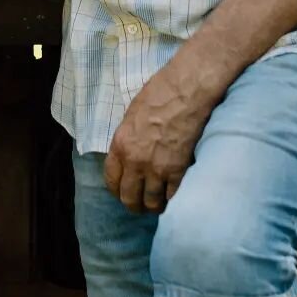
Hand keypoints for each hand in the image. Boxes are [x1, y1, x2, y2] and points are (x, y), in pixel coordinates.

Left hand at [103, 58, 220, 212]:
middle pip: (129, 198)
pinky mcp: (178, 171)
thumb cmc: (158, 93)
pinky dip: (172, 199)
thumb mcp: (132, 115)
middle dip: (133, 204)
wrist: (186, 91)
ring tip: (158, 204)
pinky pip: (172, 196)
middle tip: (140, 204)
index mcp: (120, 144)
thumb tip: (130, 153)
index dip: (116, 190)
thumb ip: (128, 139)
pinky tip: (173, 196)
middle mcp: (135, 161)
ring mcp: (157, 169)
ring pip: (151, 203)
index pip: (111, 180)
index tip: (123, 192)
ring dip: (153, 205)